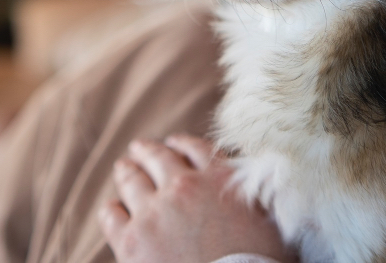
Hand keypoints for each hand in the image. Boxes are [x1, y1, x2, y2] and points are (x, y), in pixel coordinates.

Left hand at [98, 135, 294, 262]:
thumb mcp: (272, 221)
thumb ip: (258, 191)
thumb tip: (260, 177)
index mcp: (220, 179)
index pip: (195, 149)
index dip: (181, 145)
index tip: (173, 144)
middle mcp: (184, 187)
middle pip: (157, 158)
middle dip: (147, 152)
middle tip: (139, 149)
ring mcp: (154, 213)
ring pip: (131, 180)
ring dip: (127, 172)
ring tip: (123, 168)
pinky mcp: (131, 241)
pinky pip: (112, 215)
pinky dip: (112, 208)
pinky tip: (113, 208)